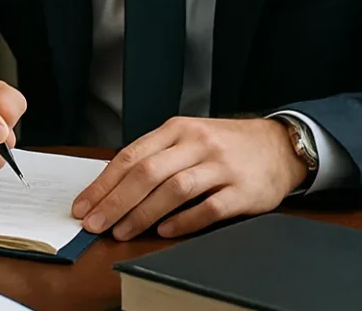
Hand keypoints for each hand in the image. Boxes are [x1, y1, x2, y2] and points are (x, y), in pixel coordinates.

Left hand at [71, 117, 308, 240]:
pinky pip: (209, 208)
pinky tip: (164, 231)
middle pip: (147, 173)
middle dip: (115, 201)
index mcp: (176, 130)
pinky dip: (184, 221)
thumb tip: (112, 188)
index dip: (103, 183)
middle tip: (95, 223)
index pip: (130, 156)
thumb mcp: (186, 138)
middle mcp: (196, 144)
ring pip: (174, 190)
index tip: (83, 205)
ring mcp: (220, 166)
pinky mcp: (243, 191)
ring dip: (143, 214)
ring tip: (122, 232)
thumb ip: (155, 156)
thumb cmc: (222, 145)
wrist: (278, 145)